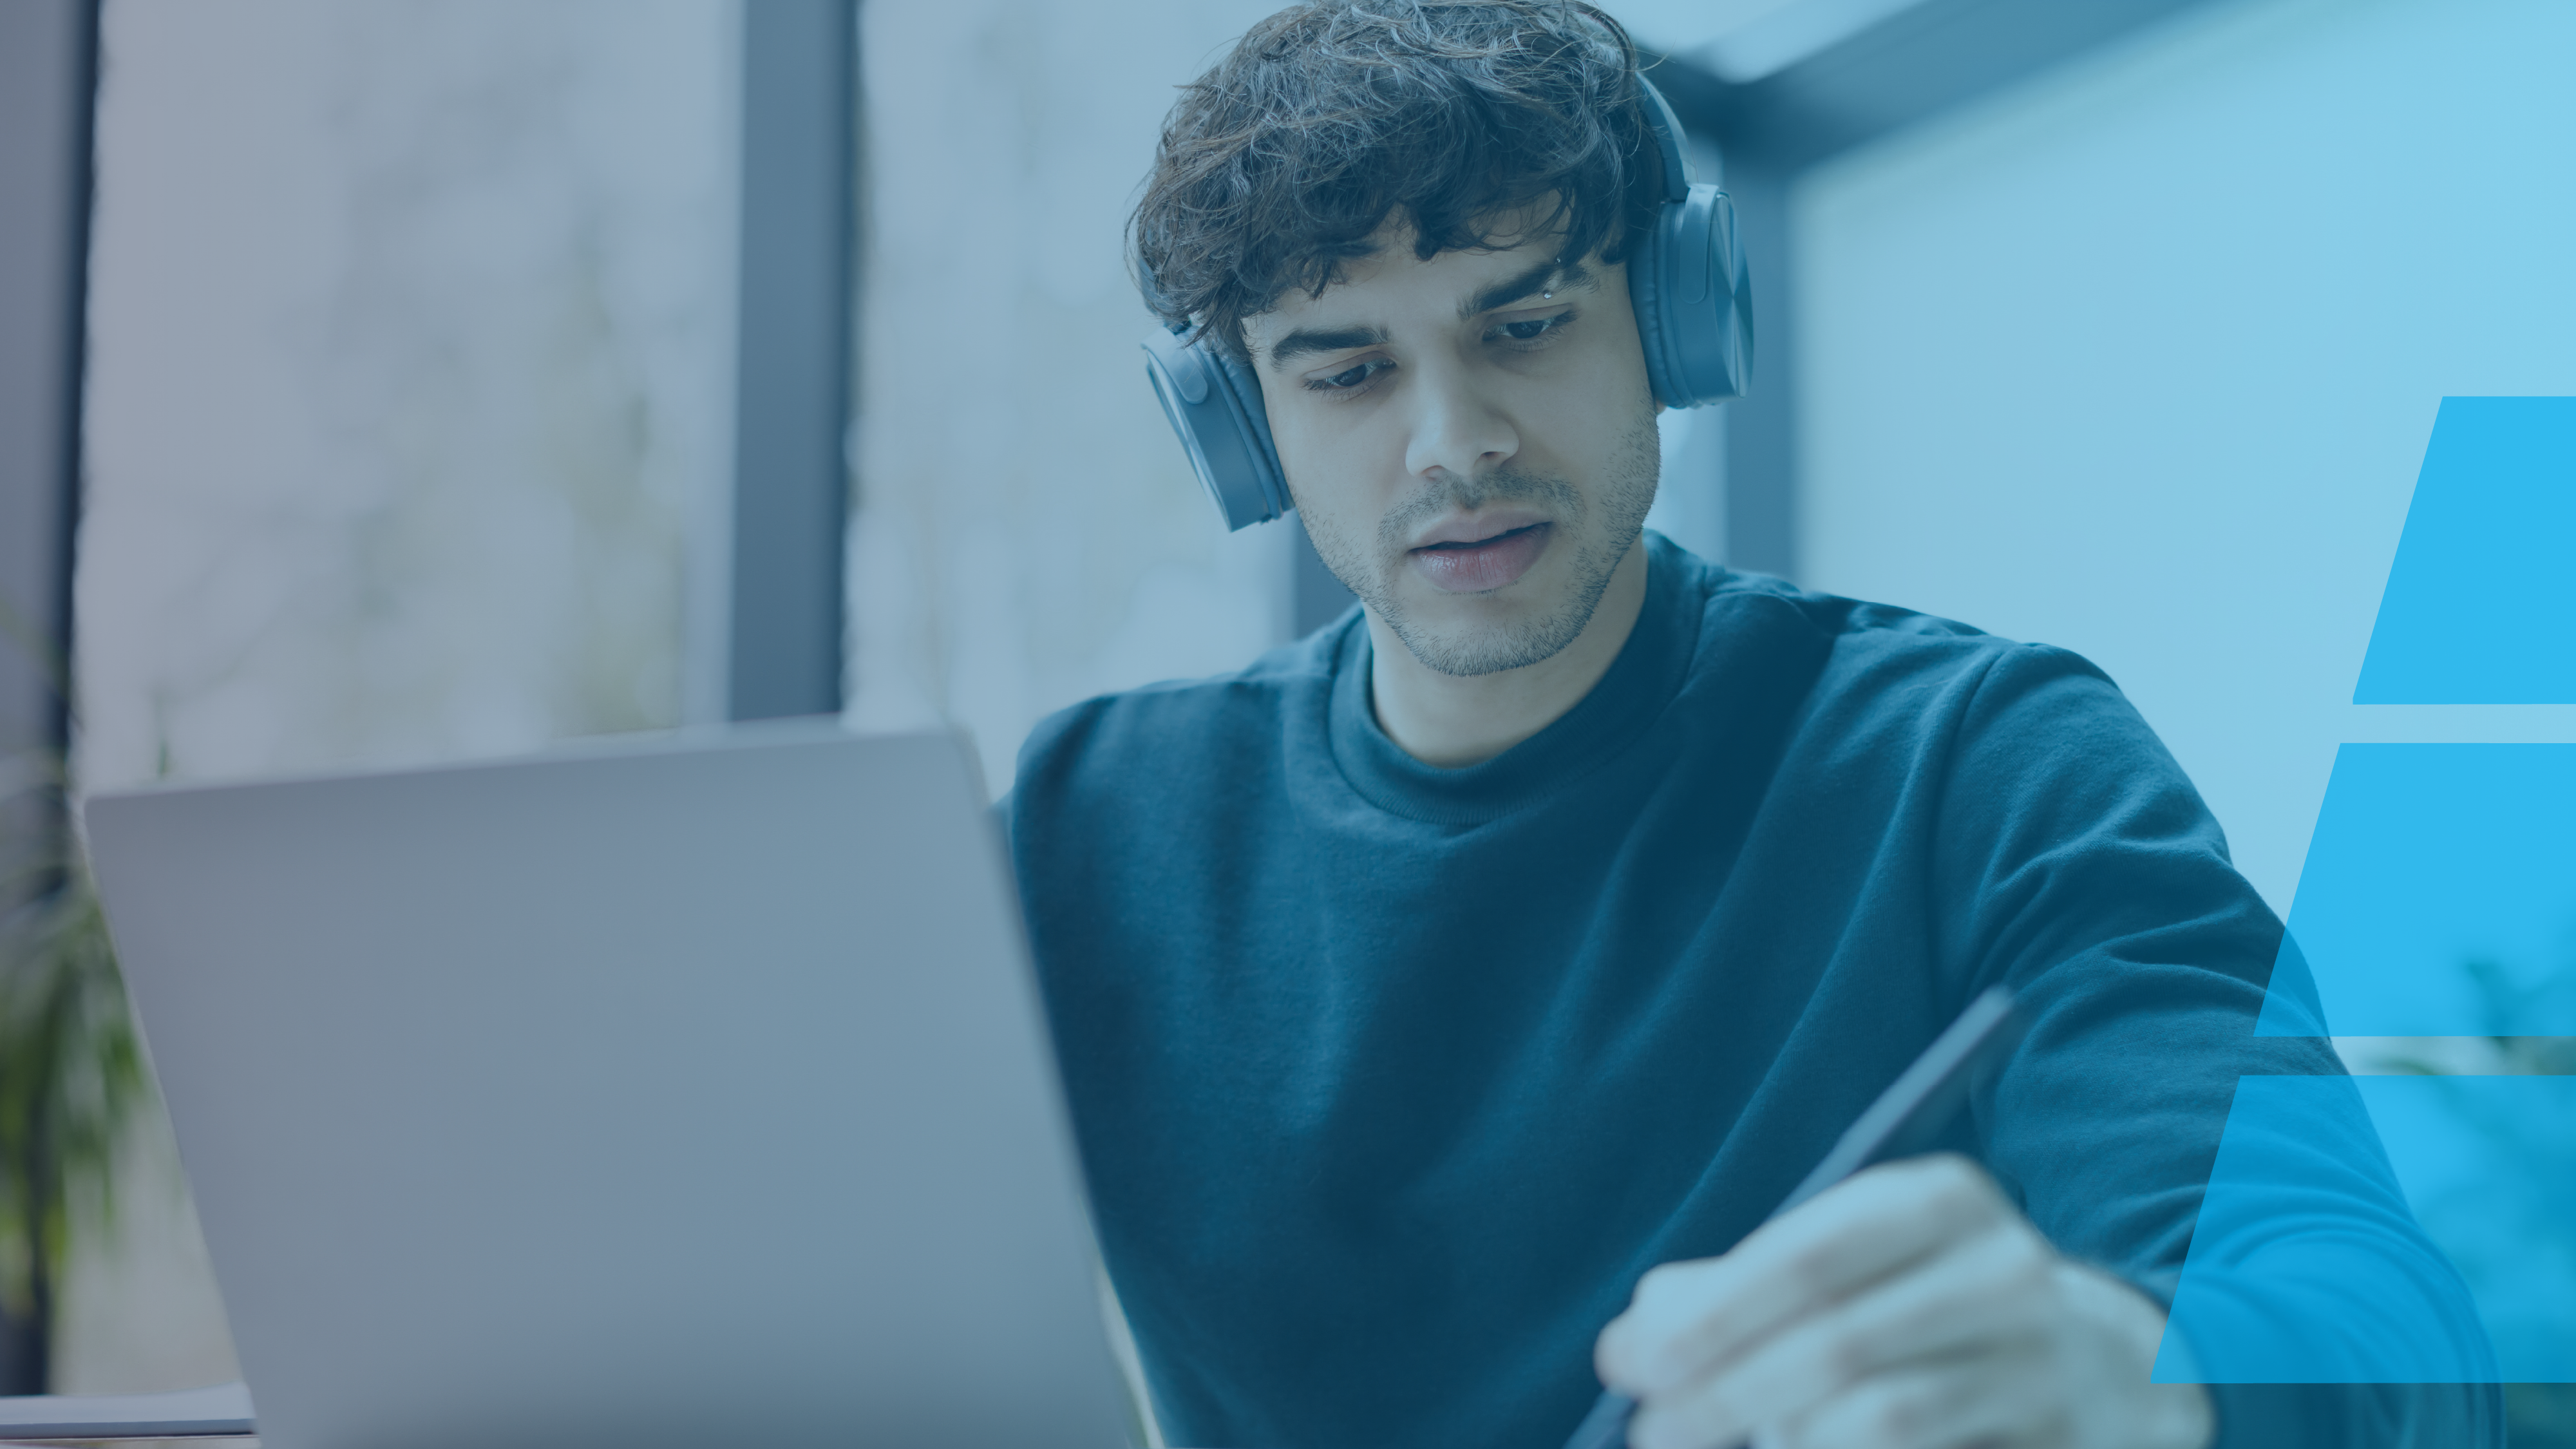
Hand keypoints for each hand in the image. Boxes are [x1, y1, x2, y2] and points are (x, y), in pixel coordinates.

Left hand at [1593, 1155, 2212, 1448]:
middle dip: (1725, 1394)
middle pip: (1837, 1342)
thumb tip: (1632, 1338)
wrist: (2107, 1362)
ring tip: (1730, 1447)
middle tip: (1653, 1433)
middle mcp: (2005, 1269)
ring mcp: (2043, 1361)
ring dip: (1783, 1442)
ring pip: (1881, 1417)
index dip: (1712, 1316)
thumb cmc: (1927, 1305)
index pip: (1808, 1257)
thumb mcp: (1845, 1268)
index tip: (1629, 1365)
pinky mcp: (2063, 1438)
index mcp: (1939, 1200)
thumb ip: (1733, 1291)